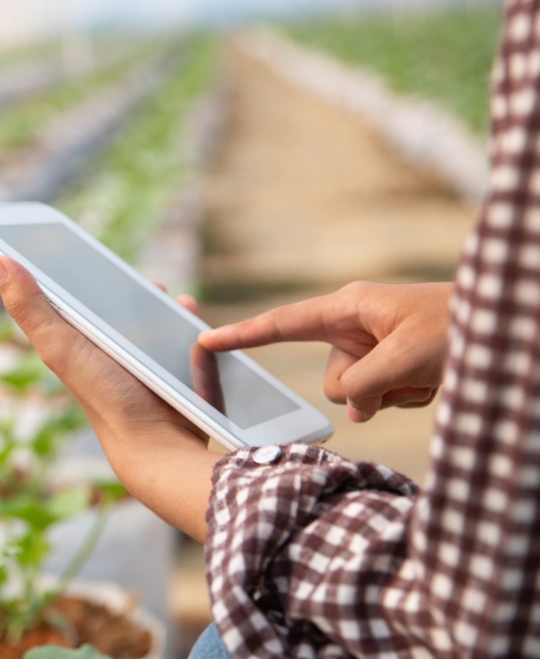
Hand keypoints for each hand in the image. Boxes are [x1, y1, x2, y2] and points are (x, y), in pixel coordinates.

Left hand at [0, 255, 219, 540]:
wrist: (153, 443)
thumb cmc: (102, 395)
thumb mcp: (60, 345)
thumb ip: (30, 307)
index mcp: (75, 343)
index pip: (70, 300)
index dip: (72, 274)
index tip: (78, 248)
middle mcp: (105, 354)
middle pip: (115, 309)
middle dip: (129, 289)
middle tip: (141, 279)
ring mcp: (141, 366)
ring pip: (152, 323)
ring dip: (161, 304)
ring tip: (166, 294)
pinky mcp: (174, 374)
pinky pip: (182, 341)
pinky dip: (187, 324)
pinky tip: (189, 312)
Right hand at [198, 281, 450, 422]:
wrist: (508, 327)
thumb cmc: (460, 328)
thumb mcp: (406, 359)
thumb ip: (364, 386)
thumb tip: (354, 408)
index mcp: (349, 307)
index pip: (282, 324)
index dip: (242, 335)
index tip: (206, 340)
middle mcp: (357, 325)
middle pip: (334, 378)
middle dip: (367, 389)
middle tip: (408, 375)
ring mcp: (376, 346)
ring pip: (359, 394)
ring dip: (393, 396)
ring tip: (429, 375)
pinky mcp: (393, 363)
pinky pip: (382, 397)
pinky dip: (407, 397)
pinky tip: (433, 380)